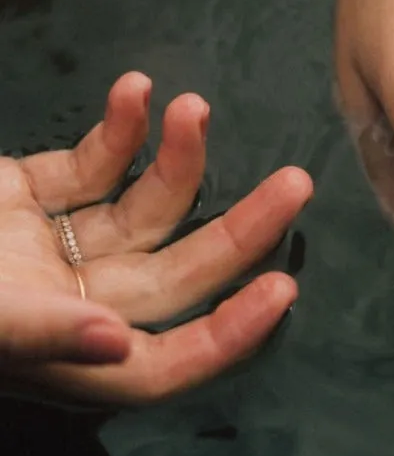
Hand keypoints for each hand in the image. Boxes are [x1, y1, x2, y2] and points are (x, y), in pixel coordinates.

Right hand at [0, 72, 311, 403]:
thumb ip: (36, 334)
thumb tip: (120, 346)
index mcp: (62, 352)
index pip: (162, 363)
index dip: (226, 337)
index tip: (283, 290)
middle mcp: (70, 303)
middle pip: (176, 274)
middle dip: (239, 230)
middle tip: (298, 182)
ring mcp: (54, 244)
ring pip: (143, 209)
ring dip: (176, 158)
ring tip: (191, 107)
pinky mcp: (32, 193)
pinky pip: (93, 163)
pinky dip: (118, 130)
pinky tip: (134, 92)